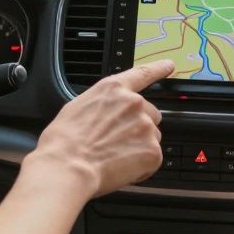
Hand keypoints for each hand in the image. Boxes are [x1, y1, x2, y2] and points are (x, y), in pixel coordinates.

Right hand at [25, 60, 174, 197]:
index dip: (158, 68)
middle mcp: (133, 103)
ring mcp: (145, 126)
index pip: (142, 74)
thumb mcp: (77, 107)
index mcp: (113, 89)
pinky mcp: (152, 150)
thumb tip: (105, 113)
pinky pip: (153, 159)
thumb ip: (101, 104)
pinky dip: (141, 167)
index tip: (168, 65)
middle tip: (118, 142)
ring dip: (139, 147)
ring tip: (114, 157)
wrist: (68, 166)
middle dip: (139, 127)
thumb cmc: (64, 141)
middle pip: (150, 114)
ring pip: (152, 137)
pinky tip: (120, 168)